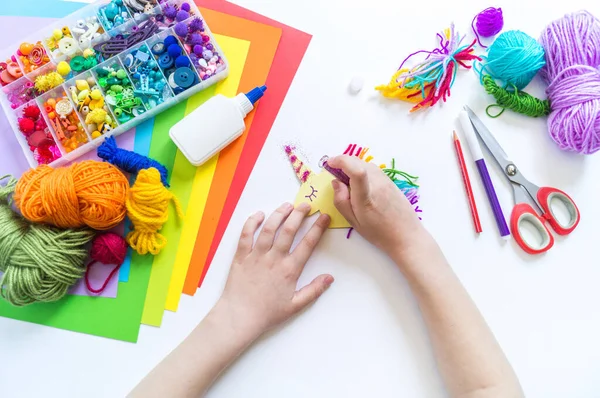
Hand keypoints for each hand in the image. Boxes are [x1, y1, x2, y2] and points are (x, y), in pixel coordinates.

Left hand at [216, 203, 332, 339]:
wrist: (240, 317)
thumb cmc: (268, 313)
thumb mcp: (295, 305)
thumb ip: (314, 290)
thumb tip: (330, 277)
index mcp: (289, 270)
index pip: (308, 244)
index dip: (318, 228)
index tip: (324, 217)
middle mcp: (274, 258)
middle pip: (289, 230)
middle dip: (299, 214)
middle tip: (306, 205)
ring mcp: (256, 255)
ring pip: (269, 228)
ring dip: (279, 214)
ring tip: (287, 205)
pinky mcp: (241, 256)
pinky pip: (246, 235)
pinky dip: (251, 222)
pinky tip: (259, 215)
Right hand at [327, 155, 426, 258]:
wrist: (406, 235)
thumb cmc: (379, 233)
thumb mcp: (354, 222)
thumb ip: (341, 201)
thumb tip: (335, 182)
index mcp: (366, 197)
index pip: (356, 170)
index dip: (341, 161)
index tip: (329, 163)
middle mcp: (378, 184)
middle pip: (358, 162)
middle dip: (343, 162)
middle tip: (334, 172)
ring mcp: (386, 181)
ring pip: (366, 164)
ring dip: (353, 165)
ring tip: (347, 179)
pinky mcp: (391, 181)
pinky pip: (373, 169)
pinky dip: (363, 169)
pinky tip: (360, 182)